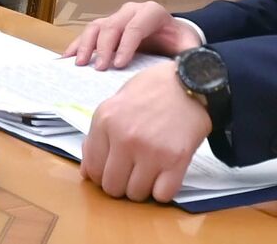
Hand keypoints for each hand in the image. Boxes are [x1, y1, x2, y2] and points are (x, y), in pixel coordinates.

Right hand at [65, 1, 202, 70]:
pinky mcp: (106, 27)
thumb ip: (190, 56)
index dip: (126, 46)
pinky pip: (88, 33)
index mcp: (152, 13)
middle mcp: (132, 11)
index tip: (119, 65)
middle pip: (112, 25)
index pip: (135, 27)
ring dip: (86, 45)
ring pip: (96, 26)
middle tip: (100, 68)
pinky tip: (67, 58)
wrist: (176, 36)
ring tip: (80, 64)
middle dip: (104, 47)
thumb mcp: (190, 48)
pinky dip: (77, 45)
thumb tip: (185, 68)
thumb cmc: (182, 43)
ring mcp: (117, 17)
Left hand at [81, 61, 210, 201]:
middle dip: (120, 185)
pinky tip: (164, 177)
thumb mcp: (113, 106)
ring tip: (148, 173)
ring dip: (142, 189)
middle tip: (131, 173)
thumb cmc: (150, 91)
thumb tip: (87, 172)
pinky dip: (162, 191)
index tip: (113, 170)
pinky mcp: (177, 159)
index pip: (93, 170)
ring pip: (136, 194)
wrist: (189, 81)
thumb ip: (97, 138)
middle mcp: (125, 138)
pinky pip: (163, 195)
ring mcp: (151, 150)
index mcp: (105, 122)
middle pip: (113, 187)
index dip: (102, 175)